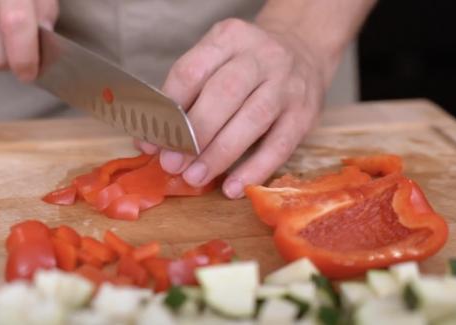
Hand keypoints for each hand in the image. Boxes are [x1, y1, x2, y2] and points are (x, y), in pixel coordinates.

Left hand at [136, 18, 325, 198]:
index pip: (192, 71)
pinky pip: (280, 146)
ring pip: (252, 119)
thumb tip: (151, 143)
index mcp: (229, 38)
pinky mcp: (305, 115)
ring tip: (195, 177)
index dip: (168, 109)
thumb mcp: (216, 61)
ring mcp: (287, 85)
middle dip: (193, 133)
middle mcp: (262, 56)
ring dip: (220, 154)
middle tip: (172, 163)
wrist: (303, 50)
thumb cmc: (246, 65)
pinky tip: (232, 188)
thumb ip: (185, 96)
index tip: (152, 141)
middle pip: (224, 93)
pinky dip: (254, 170)